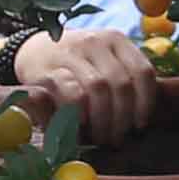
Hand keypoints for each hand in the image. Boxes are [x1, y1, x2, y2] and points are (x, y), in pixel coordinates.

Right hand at [8, 30, 169, 142]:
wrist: (32, 51)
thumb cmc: (77, 65)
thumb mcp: (104, 63)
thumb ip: (125, 80)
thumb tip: (145, 118)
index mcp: (116, 40)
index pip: (143, 71)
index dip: (146, 103)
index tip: (140, 125)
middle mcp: (95, 42)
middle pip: (121, 83)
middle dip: (123, 118)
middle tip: (118, 139)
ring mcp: (71, 53)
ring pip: (98, 88)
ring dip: (103, 120)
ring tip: (102, 138)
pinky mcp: (49, 70)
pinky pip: (72, 94)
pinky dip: (81, 116)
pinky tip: (82, 127)